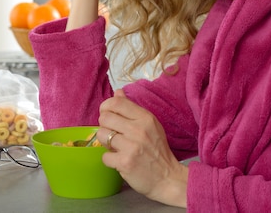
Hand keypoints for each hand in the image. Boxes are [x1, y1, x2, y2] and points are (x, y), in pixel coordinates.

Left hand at [97, 89, 187, 207]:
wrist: (168, 178)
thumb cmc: (157, 150)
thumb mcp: (150, 124)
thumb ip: (132, 108)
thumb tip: (118, 92)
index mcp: (145, 118)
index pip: (116, 102)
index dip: (106, 107)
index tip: (107, 114)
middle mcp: (138, 129)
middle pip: (105, 117)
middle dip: (105, 126)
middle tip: (112, 133)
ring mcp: (132, 146)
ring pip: (102, 135)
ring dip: (105, 142)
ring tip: (116, 146)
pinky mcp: (125, 162)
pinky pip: (104, 156)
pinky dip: (110, 159)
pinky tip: (119, 160)